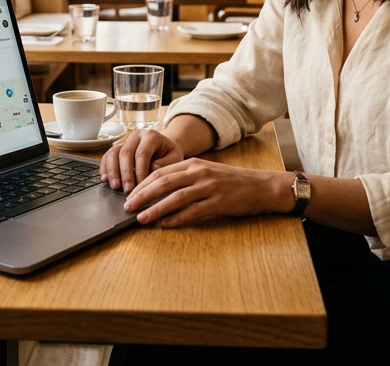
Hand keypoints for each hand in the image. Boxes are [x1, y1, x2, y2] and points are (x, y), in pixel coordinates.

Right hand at [101, 129, 184, 191]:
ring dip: (112, 171)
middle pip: (125, 153)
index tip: (141, 185)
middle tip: (127, 190)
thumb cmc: (170, 154)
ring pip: (113, 153)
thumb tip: (153, 169)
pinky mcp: (118, 147)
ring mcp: (125, 140)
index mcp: (151, 135)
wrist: (165, 147)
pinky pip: (107, 155)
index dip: (140, 170)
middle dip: (125, 173)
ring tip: (115, 186)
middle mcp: (136, 135)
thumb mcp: (175, 158)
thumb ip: (165, 163)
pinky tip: (105, 179)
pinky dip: (105, 167)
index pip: (142, 153)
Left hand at [123, 159, 293, 227]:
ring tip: (141, 218)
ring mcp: (209, 187)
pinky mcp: (219, 202)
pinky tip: (166, 225)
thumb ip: (185, 176)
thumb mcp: (206, 172)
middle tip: (127, 206)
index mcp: (194, 164)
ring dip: (155, 208)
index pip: (161, 172)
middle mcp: (199, 173)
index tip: (129, 194)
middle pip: (164, 183)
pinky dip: (177, 219)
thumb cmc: (232, 181)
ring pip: (175, 197)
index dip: (143, 184)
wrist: (261, 186)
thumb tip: (158, 185)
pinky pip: (193, 211)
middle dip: (142, 195)